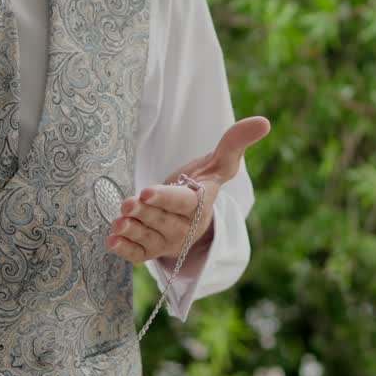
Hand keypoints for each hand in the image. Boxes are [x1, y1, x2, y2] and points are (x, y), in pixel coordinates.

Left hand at [106, 116, 269, 263]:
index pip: (183, 202)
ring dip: (133, 231)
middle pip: (163, 220)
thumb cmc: (202, 184)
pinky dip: (125, 250)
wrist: (192, 215)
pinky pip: (139, 254)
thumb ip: (234, 143)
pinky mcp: (152, 251)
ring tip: (118, 222)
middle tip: (126, 203)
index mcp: (199, 204)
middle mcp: (185, 226)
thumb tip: (263, 122)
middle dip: (144, 213)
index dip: (166, 199)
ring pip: (149, 238)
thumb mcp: (219, 164)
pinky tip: (112, 241)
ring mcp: (168, 241)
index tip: (147, 191)